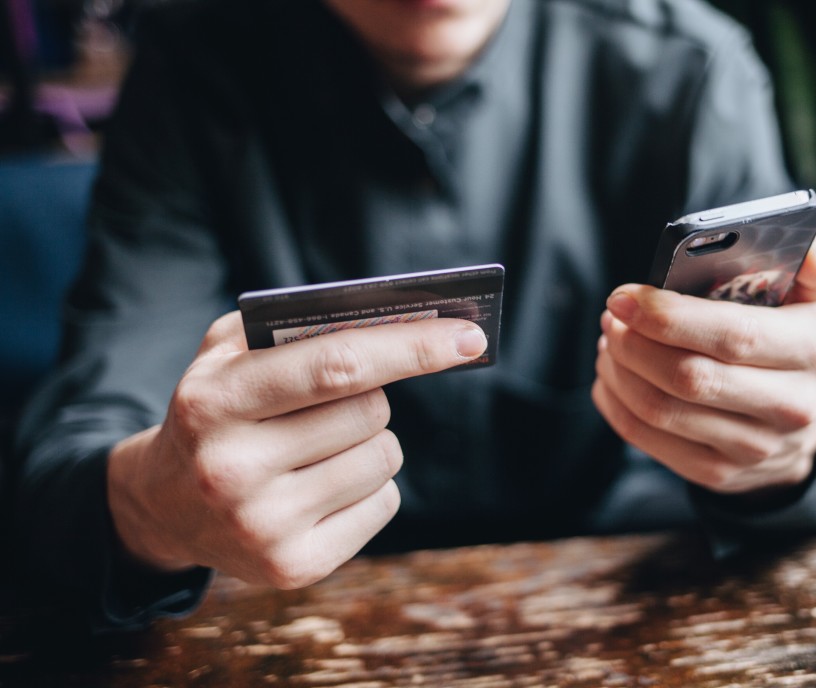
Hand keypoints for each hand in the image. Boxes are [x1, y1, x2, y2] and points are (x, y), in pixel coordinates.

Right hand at [107, 314, 486, 587]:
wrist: (164, 505)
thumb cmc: (217, 411)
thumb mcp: (227, 354)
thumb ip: (295, 324)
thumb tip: (400, 317)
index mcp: (215, 401)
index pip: (336, 365)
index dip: (410, 347)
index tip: (468, 336)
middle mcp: (232, 468)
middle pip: (370, 412)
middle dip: (372, 397)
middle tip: (335, 402)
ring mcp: (263, 526)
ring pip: (384, 457)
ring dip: (371, 442)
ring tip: (318, 447)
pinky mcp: (293, 567)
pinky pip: (385, 503)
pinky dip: (371, 486)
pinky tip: (322, 487)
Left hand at [592, 228, 815, 496]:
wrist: (797, 422)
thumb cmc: (787, 338)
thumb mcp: (811, 295)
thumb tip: (808, 252)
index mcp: (809, 349)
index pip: (732, 335)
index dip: (669, 316)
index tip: (624, 297)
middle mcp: (789, 405)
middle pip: (689, 377)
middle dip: (634, 344)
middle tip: (612, 316)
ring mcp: (754, 447)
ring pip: (662, 410)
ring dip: (620, 371)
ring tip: (609, 341)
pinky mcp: (719, 473)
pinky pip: (650, 441)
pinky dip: (617, 404)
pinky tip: (610, 377)